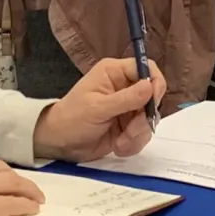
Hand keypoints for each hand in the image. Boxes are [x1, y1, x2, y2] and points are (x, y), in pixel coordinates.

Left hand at [33, 58, 165, 161]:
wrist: (60, 144)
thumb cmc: (72, 119)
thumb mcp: (98, 108)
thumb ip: (126, 98)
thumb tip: (150, 86)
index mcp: (115, 73)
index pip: (146, 68)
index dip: (154, 83)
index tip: (152, 103)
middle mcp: (125, 87)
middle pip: (152, 96)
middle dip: (144, 117)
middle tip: (130, 131)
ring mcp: (129, 108)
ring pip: (150, 117)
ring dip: (138, 134)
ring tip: (120, 142)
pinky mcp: (130, 126)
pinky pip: (144, 133)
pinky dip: (134, 143)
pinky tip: (118, 147)